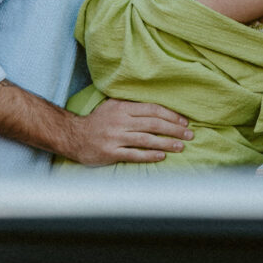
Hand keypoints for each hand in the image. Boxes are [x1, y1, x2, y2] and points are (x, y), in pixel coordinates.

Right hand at [64, 97, 192, 165]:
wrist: (73, 136)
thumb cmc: (97, 121)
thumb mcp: (112, 106)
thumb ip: (132, 107)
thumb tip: (158, 109)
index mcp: (122, 107)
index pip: (152, 109)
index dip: (170, 115)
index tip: (184, 121)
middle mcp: (120, 121)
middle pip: (153, 124)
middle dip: (174, 129)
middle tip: (189, 134)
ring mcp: (115, 137)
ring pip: (146, 139)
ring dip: (166, 143)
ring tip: (181, 146)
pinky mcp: (110, 152)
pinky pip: (134, 154)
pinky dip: (149, 155)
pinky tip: (162, 156)